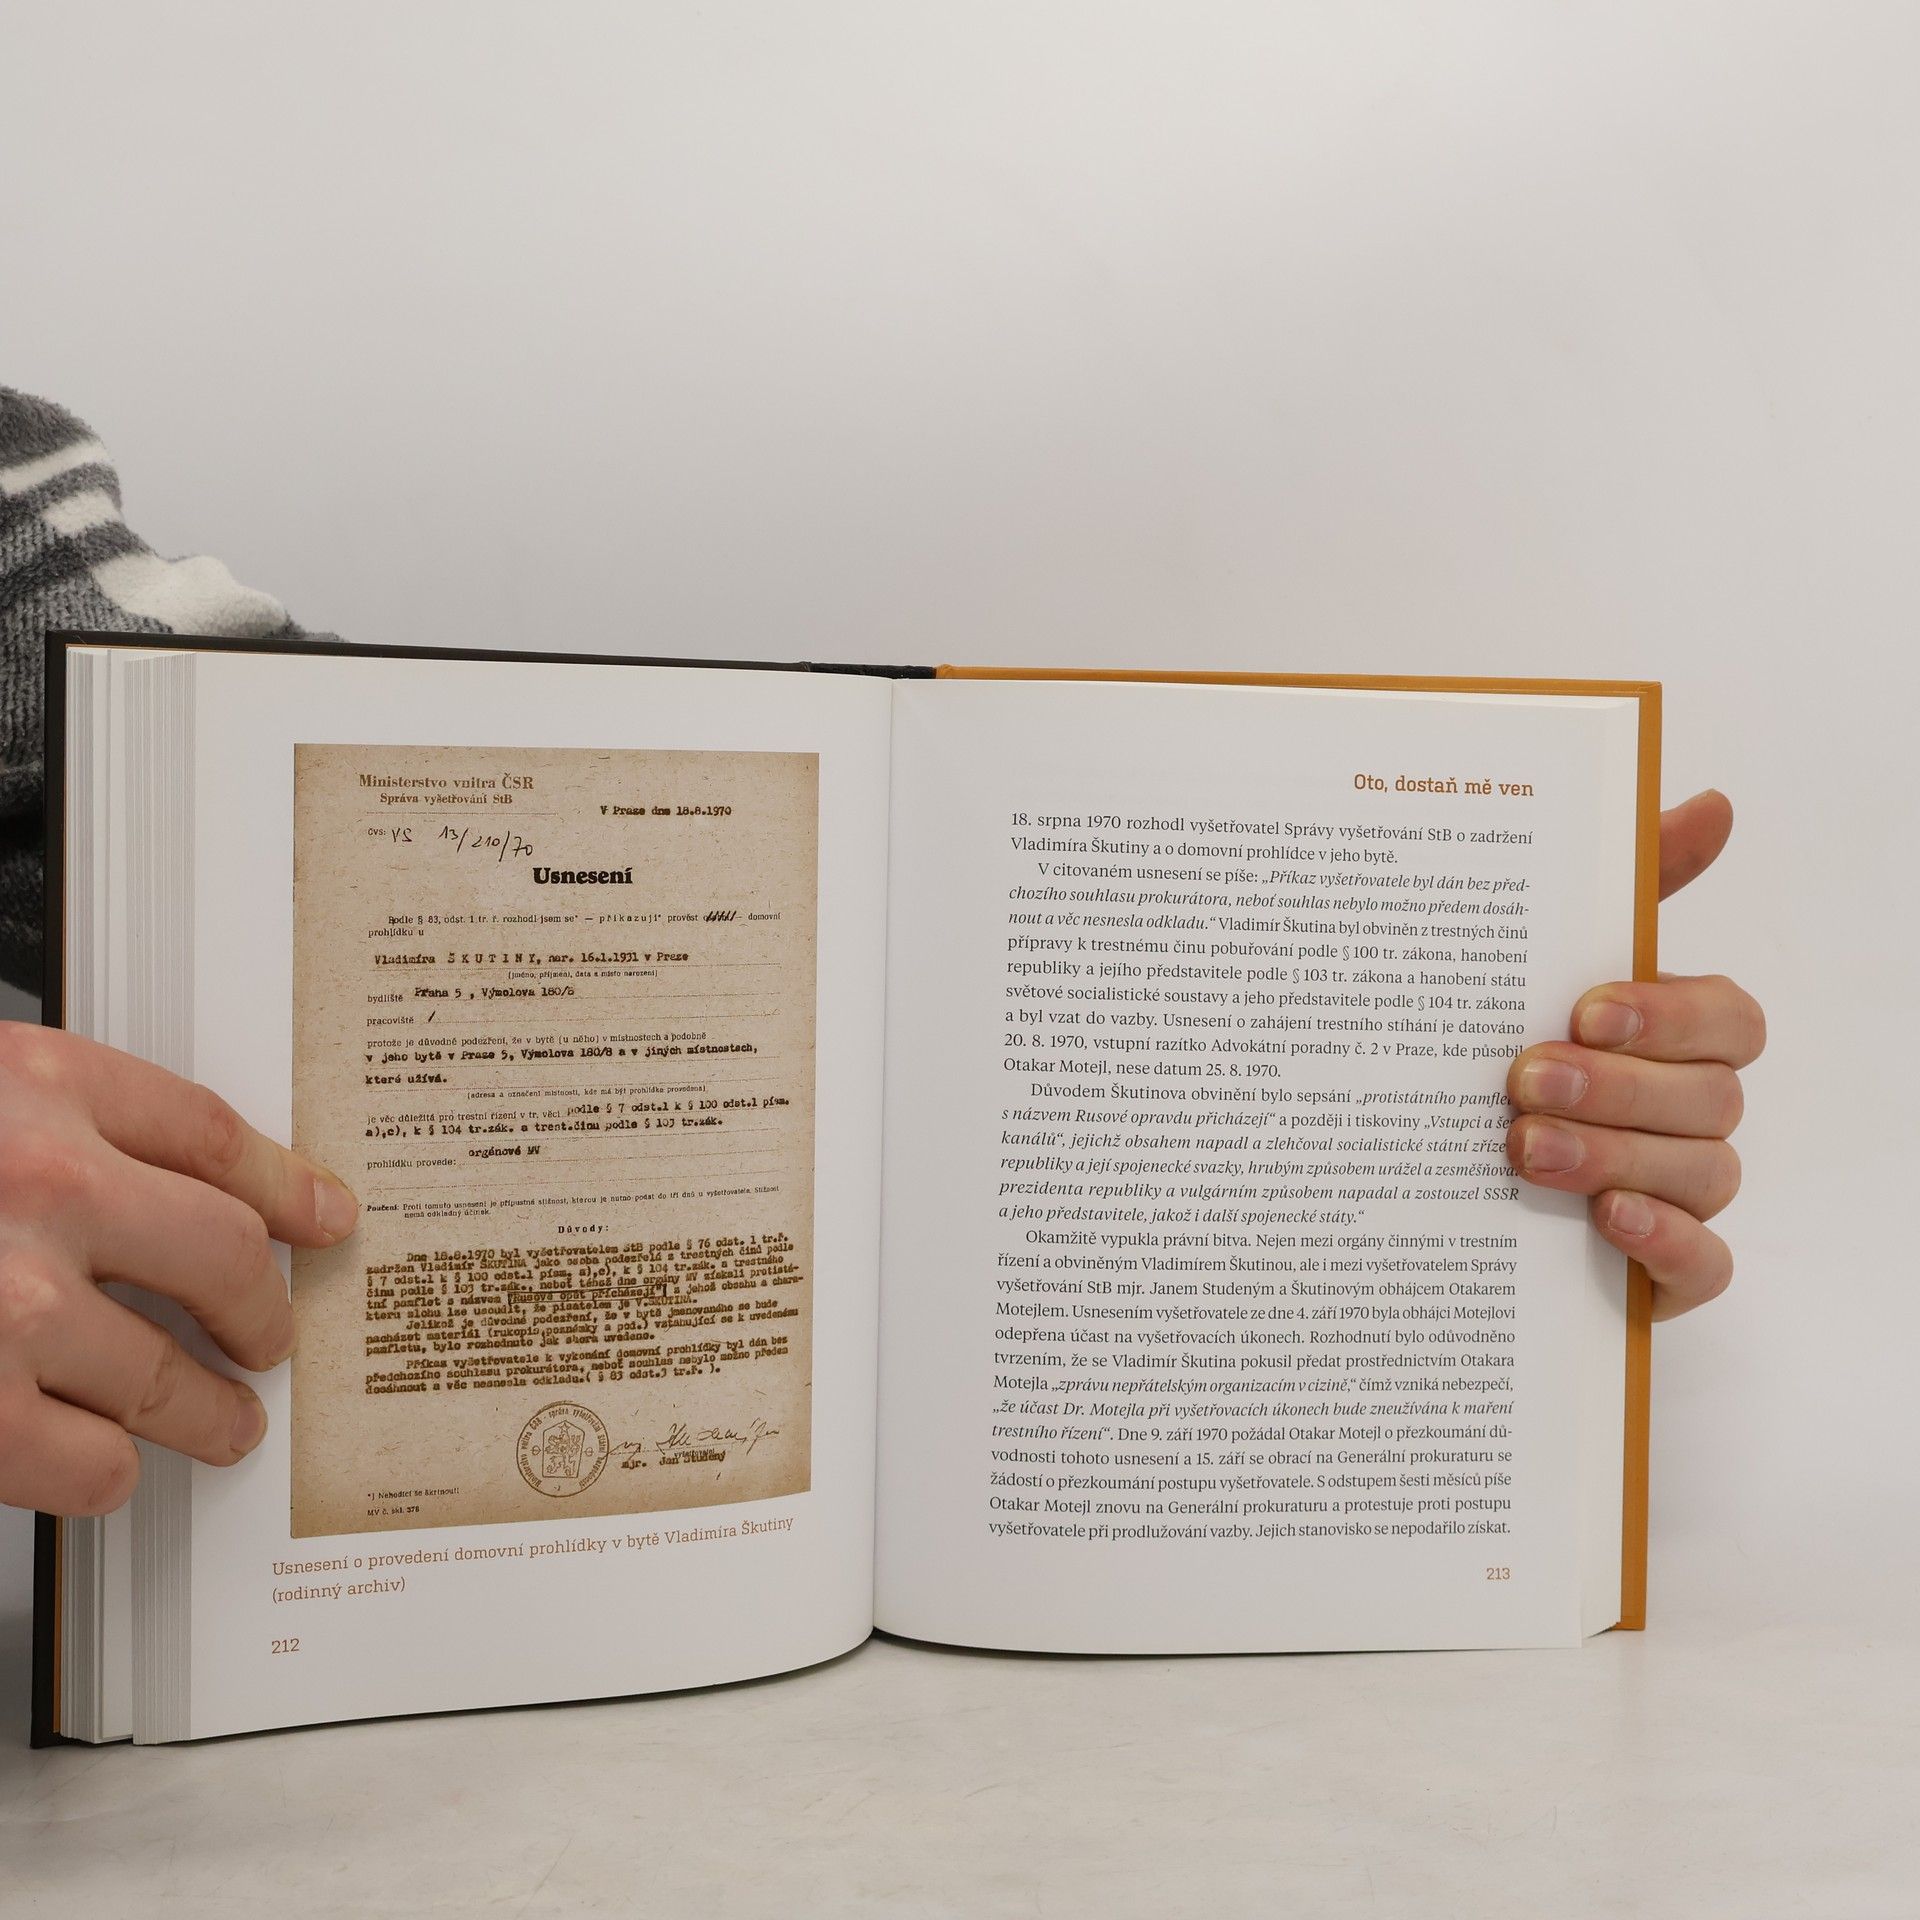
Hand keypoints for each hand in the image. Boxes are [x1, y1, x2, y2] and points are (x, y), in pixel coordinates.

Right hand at [0, 1027, 357, 1515]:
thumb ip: (53, 1123)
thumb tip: (158, 1177)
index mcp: (42, 1087)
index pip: (209, 1135)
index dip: (281, 1186)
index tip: (324, 1216)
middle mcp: (43, 1185)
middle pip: (221, 1250)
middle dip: (261, 1311)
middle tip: (272, 1342)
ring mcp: (12, 1301)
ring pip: (165, 1373)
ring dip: (206, 1414)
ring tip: (222, 1427)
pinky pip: (89, 1461)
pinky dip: (103, 1471)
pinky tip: (103, 1461)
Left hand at [1506, 789, 1764, 1319]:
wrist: (1412, 1175)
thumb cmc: (1496, 1052)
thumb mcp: (1531, 965)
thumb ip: (1621, 888)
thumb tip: (1713, 803)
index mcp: (1671, 1037)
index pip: (1729, 1017)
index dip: (1671, 1013)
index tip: (1583, 1007)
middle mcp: (1688, 1113)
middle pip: (1712, 1098)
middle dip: (1620, 1088)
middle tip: (1525, 1080)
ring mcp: (1681, 1193)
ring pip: (1705, 1175)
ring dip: (1617, 1155)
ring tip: (1525, 1148)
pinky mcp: (1663, 1270)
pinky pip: (1706, 1266)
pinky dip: (1664, 1242)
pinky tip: (1606, 1217)